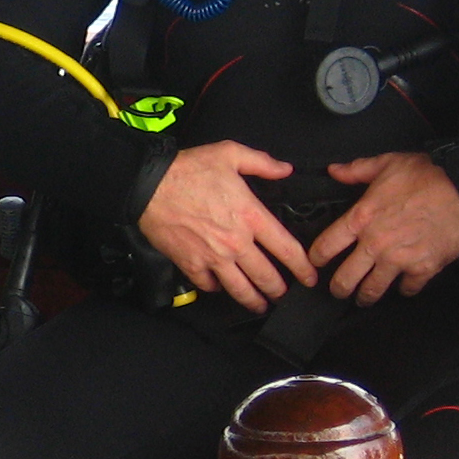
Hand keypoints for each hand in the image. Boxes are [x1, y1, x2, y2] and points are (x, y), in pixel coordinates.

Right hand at [134, 139, 315, 311]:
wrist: (149, 185)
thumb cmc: (188, 169)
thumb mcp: (229, 154)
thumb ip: (262, 162)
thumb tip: (285, 169)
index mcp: (251, 216)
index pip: (287, 249)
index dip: (303, 267)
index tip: (310, 276)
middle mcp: (237, 242)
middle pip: (267, 276)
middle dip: (279, 290)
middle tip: (284, 294)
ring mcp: (214, 257)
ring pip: (242, 289)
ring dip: (254, 300)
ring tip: (261, 305)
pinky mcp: (192, 265)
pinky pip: (211, 286)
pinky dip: (218, 289)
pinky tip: (222, 287)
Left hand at [308, 151, 458, 304]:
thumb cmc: (426, 175)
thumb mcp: (386, 164)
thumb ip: (356, 170)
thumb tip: (334, 171)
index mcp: (361, 218)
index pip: (326, 246)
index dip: (316, 258)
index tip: (316, 263)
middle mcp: (375, 244)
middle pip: (345, 278)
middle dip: (338, 288)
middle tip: (338, 290)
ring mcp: (399, 260)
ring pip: (373, 290)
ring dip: (366, 297)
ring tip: (363, 299)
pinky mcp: (423, 269)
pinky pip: (407, 289)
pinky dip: (404, 290)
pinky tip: (402, 287)